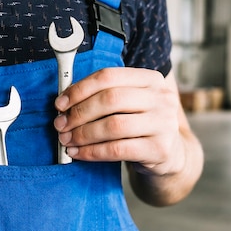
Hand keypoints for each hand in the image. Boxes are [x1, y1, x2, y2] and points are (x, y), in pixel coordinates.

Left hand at [53, 67, 185, 176]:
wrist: (170, 153)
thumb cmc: (140, 124)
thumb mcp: (129, 104)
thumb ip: (103, 97)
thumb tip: (64, 103)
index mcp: (150, 79)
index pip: (108, 76)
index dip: (80, 89)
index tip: (60, 103)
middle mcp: (161, 98)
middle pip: (110, 99)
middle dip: (79, 113)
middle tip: (60, 125)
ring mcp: (164, 124)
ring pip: (113, 126)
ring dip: (83, 134)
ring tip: (66, 140)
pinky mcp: (159, 149)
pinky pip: (117, 150)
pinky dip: (92, 152)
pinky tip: (78, 153)